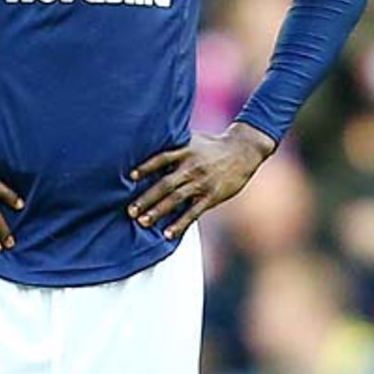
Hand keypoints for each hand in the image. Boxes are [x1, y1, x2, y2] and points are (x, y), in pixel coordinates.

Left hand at [128, 122, 275, 239]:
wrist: (244, 150)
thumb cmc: (215, 145)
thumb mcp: (195, 139)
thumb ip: (176, 145)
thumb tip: (152, 145)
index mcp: (186, 151)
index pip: (161, 159)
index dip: (146, 167)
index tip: (131, 177)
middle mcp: (192, 167)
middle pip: (165, 184)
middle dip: (146, 198)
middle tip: (130, 210)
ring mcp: (202, 183)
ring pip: (176, 199)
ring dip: (158, 211)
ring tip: (142, 222)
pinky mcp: (212, 196)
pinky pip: (193, 212)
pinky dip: (180, 223)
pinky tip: (168, 233)